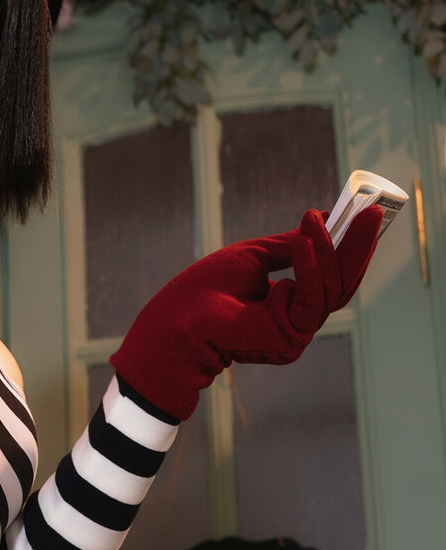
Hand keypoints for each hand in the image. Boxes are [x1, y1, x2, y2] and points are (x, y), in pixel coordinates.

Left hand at [110, 205, 381, 420]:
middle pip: (341, 282)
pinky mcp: (291, 338)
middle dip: (357, 245)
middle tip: (373, 211)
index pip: (330, 274)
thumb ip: (290, 244)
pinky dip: (312, 266)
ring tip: (323, 218)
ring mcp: (297, 332)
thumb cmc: (204, 291)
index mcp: (290, 302)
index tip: (366, 214)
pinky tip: (306, 240)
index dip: (350, 246)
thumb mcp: (254, 256)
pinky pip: (313, 297)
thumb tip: (324, 220)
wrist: (176, 321)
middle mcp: (298, 320)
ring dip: (332, 249)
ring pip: (332, 288)